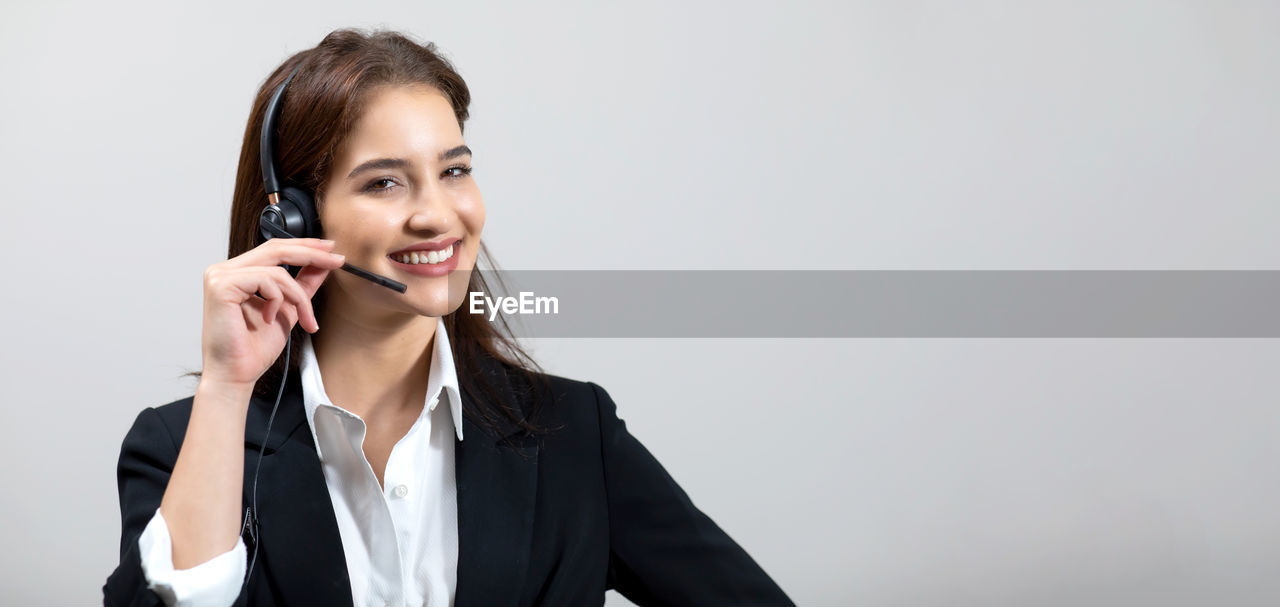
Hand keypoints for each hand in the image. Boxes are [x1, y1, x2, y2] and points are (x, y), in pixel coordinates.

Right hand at [198, 237, 345, 388]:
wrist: (236, 375)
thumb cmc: (254, 348)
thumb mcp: (289, 309)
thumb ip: (303, 285)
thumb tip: (322, 264)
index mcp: (236, 273)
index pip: (274, 249)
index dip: (304, 246)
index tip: (331, 251)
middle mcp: (224, 270)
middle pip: (276, 248)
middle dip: (311, 254)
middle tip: (337, 260)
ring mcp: (220, 276)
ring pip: (277, 269)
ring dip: (299, 296)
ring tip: (304, 319)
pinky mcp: (222, 285)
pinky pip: (267, 280)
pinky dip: (279, 300)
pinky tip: (270, 319)